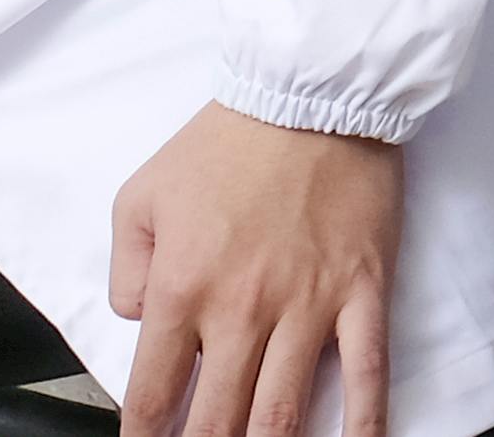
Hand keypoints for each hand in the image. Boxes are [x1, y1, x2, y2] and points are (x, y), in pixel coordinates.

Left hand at [112, 102, 401, 436]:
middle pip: (217, 420)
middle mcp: (242, 309)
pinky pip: (368, 371)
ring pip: (283, 412)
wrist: (313, 90)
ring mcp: (308, 305)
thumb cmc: (228, 138)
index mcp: (181, 287)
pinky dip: (364, 423)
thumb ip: (125, 267)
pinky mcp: (362, 291)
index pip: (154, 394)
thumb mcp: (141, 194)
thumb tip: (137, 317)